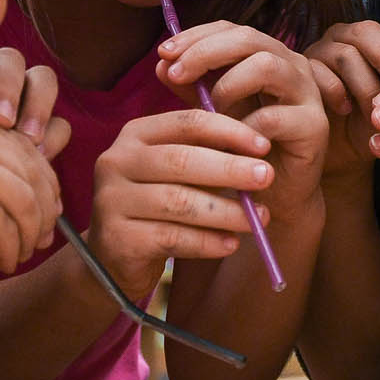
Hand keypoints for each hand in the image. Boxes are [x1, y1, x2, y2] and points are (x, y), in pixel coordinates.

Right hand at [0, 98, 63, 271]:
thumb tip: (55, 161)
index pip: (20, 143)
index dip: (43, 179)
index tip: (47, 208)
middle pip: (29, 170)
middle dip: (43, 208)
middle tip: (41, 236)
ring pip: (23, 199)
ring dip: (29, 232)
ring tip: (22, 252)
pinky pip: (6, 227)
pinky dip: (11, 249)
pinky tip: (4, 261)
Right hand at [88, 107, 276, 298]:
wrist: (114, 257)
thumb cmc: (157, 205)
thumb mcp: (177, 173)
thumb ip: (209, 157)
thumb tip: (260, 153)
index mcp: (135, 134)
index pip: (186, 123)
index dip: (229, 132)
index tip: (264, 146)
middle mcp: (116, 161)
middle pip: (181, 160)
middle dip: (230, 168)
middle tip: (267, 177)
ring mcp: (112, 200)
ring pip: (179, 201)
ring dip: (226, 210)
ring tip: (260, 218)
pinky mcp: (118, 239)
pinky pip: (171, 238)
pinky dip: (207, 241)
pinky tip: (231, 244)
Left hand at [156, 21, 330, 202]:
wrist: (273, 195)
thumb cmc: (243, 148)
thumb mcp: (212, 113)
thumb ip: (192, 87)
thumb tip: (161, 64)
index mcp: (268, 55)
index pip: (231, 29)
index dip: (196, 36)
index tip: (163, 52)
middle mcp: (292, 66)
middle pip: (249, 38)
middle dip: (206, 52)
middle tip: (176, 73)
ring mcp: (308, 93)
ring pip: (266, 66)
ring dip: (227, 86)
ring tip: (209, 111)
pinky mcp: (315, 126)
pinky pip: (273, 116)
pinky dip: (243, 127)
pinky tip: (227, 142)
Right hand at [306, 21, 379, 178]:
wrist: (337, 151)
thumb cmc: (371, 124)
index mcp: (376, 41)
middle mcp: (345, 38)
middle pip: (368, 32)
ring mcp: (319, 52)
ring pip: (346, 54)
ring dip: (366, 85)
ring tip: (376, 113)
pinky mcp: (299, 72)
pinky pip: (317, 72)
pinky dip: (335, 91)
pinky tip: (345, 110)